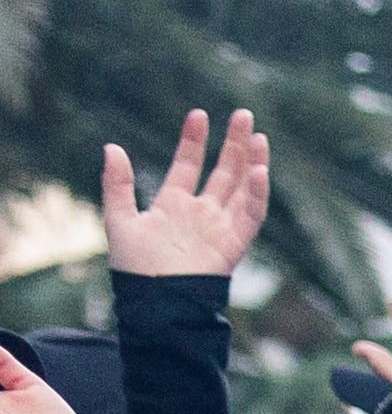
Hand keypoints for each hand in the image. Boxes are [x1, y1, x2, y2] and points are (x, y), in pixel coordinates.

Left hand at [99, 111, 265, 278]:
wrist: (158, 299)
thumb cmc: (136, 267)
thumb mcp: (119, 219)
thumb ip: (117, 184)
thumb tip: (110, 147)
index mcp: (174, 204)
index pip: (188, 164)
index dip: (193, 140)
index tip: (198, 115)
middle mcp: (201, 211)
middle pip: (223, 170)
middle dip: (233, 143)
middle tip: (243, 114)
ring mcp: (220, 225)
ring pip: (242, 187)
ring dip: (251, 161)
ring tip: (258, 135)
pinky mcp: (235, 241)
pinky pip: (252, 214)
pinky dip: (259, 194)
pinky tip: (260, 171)